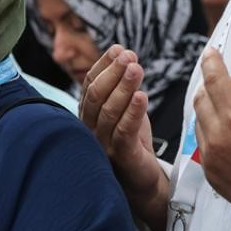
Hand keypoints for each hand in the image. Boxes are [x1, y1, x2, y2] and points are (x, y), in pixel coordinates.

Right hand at [79, 45, 168, 219]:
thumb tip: (123, 52)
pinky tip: (141, 96)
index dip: (104, 65)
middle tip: (129, 56)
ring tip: (136, 69)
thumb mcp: (124, 109)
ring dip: (123, 87)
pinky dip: (132, 112)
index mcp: (88, 114)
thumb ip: (121, 86)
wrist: (142, 181)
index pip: (90, 84)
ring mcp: (102, 143)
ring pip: (109, 111)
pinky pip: (124, 131)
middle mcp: (90, 128)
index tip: (119, 49)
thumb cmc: (132, 142)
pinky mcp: (119, 156)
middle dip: (113, 72)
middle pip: (96, 95)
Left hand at [193, 44, 230, 226]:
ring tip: (222, 104)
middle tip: (219, 78)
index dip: (212, 63)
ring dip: (208, 110)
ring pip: (199, 124)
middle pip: (201, 100)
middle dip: (209, 85)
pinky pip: (203, 147)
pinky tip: (223, 133)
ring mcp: (212, 160)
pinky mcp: (213, 177)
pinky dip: (209, 134)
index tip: (211, 53)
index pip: (216, 81)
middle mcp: (218, 138)